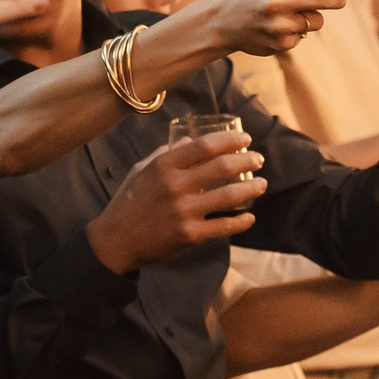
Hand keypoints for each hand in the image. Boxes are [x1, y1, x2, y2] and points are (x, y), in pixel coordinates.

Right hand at [86, 129, 266, 273]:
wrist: (116, 240)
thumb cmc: (129, 201)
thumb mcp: (142, 171)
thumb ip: (166, 155)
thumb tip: (190, 141)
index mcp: (163, 167)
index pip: (204, 146)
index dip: (230, 140)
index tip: (246, 138)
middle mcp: (175, 186)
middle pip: (222, 167)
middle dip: (247, 160)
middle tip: (258, 159)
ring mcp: (184, 211)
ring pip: (230, 196)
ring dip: (252, 188)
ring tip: (262, 184)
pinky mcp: (190, 234)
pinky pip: (224, 226)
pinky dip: (241, 221)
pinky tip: (250, 217)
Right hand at [185, 0, 361, 56]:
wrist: (217, 22)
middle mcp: (277, 1)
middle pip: (328, 0)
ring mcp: (278, 25)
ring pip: (318, 22)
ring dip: (310, 18)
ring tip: (284, 14)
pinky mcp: (279, 44)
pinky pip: (303, 37)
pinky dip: (296, 33)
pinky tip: (275, 28)